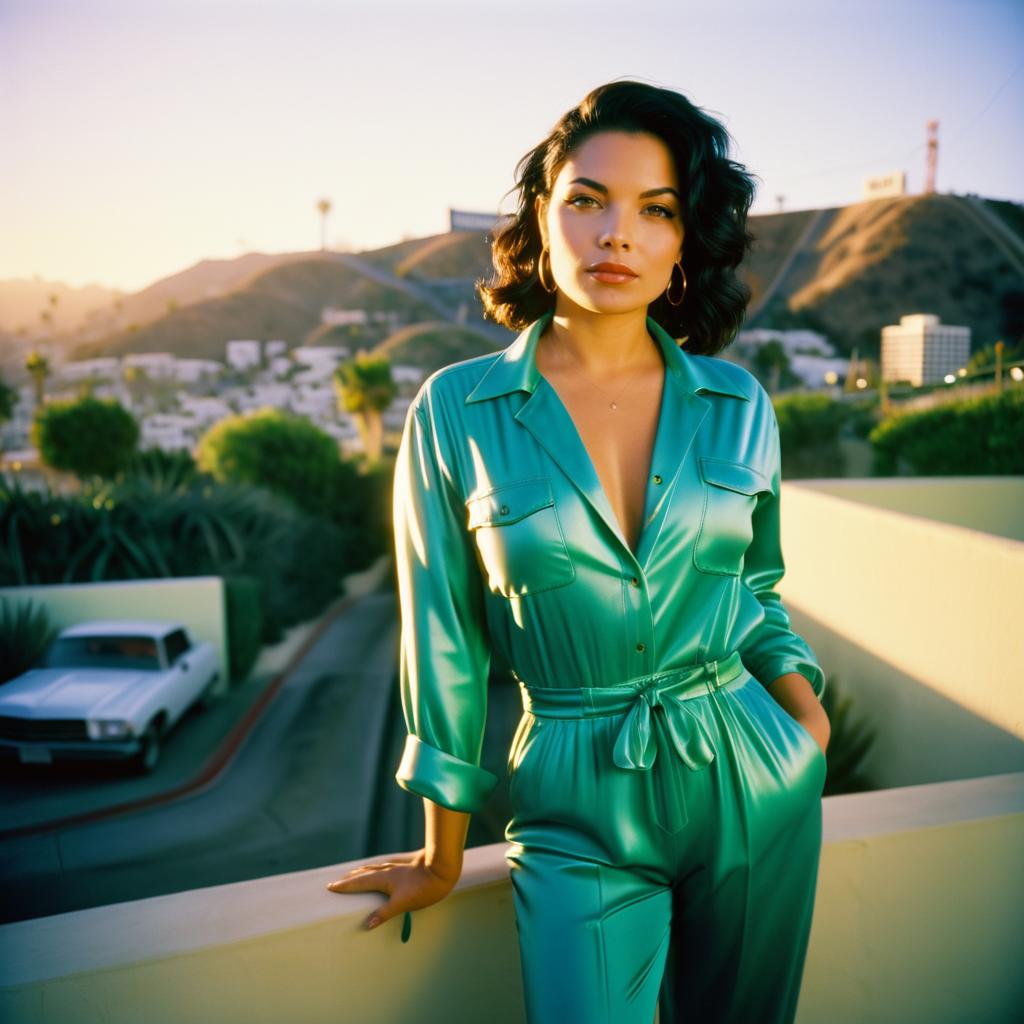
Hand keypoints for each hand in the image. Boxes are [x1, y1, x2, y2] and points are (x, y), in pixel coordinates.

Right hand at [325, 848, 460, 930]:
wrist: (442, 867)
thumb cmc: (423, 888)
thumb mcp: (403, 904)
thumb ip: (384, 913)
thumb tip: (367, 925)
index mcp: (383, 879)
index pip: (359, 883)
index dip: (345, 886)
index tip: (331, 886)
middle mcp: (388, 870)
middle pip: (364, 873)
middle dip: (351, 878)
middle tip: (339, 881)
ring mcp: (398, 866)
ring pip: (376, 867)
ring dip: (364, 871)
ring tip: (356, 872)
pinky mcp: (408, 864)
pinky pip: (388, 864)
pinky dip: (379, 866)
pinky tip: (384, 866)